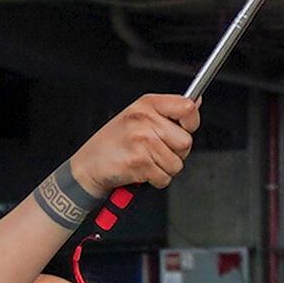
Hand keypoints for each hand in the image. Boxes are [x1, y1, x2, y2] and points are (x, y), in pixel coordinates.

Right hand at [73, 91, 203, 196]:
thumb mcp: (138, 116)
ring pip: (177, 163)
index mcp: (147, 104)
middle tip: (157, 151)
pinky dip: (155, 180)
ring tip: (147, 161)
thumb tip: (195, 102)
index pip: (187, 107)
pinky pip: (165, 177)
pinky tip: (141, 171)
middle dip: (176, 153)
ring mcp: (142, 140)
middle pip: (186, 141)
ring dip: (164, 169)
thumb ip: (169, 111)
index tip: (184, 128)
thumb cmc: (114, 142)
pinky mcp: (139, 162)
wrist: (88, 165)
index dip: (191, 122)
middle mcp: (144, 120)